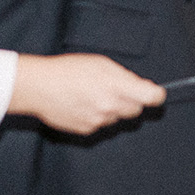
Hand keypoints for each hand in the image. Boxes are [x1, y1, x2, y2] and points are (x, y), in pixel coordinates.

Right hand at [10, 54, 165, 135]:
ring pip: (117, 118)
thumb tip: (141, 85)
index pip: (152, 98)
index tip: (155, 94)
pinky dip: (96, 116)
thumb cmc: (68, 70)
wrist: (37, 87)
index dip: (156, 95)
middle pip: (136, 110)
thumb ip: (125, 76)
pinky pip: (101, 125)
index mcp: (117, 87)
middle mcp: (110, 107)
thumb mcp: (101, 64)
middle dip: (132, 101)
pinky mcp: (86, 130)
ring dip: (112, 109)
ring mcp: (99, 121)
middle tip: (116, 91)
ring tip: (93, 96)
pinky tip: (82, 105)